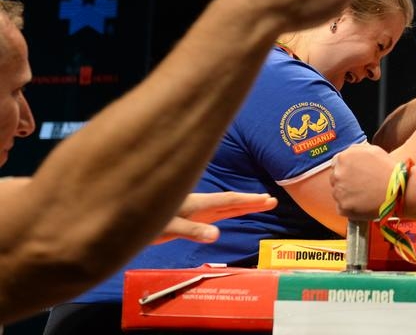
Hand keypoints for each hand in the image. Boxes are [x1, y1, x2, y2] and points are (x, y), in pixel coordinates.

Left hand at [154, 192, 277, 243]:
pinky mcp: (189, 215)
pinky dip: (229, 210)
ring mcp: (194, 209)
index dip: (248, 201)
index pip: (228, 201)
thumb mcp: (167, 228)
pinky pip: (215, 212)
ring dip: (243, 205)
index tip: (267, 200)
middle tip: (272, 201)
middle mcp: (198, 204)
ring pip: (224, 206)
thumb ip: (191, 230)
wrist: (124, 216)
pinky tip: (233, 210)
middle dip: (251, 201)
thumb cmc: (143, 218)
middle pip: (230, 202)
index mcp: (196, 204)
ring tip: (261, 203)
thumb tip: (216, 235)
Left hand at [330, 145, 394, 219]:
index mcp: (343, 158)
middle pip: (335, 179)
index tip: (354, 174)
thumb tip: (347, 155)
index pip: (336, 164)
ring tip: (364, 194)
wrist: (398, 190)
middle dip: (345, 181)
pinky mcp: (343, 207)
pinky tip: (363, 203)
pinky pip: (342, 207)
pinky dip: (350, 207)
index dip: (346, 169)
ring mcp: (339, 192)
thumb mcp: (372, 149)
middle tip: (361, 185)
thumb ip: (354, 150)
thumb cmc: (388, 169)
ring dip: (347, 194)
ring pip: (338, 193)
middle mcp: (337, 174)